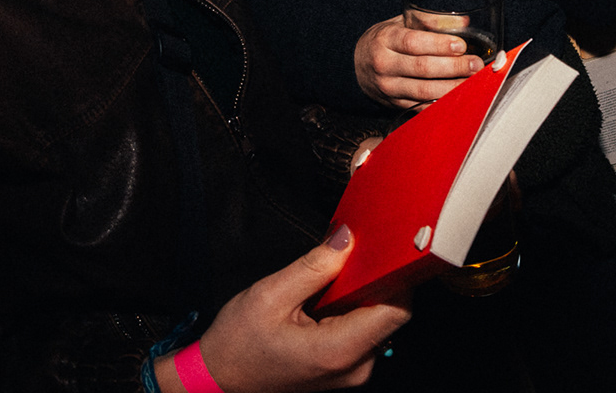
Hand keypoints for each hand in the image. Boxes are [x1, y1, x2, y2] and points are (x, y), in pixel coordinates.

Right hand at [158, 226, 409, 392]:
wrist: (218, 379)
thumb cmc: (238, 344)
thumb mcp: (270, 295)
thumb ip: (314, 266)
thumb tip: (348, 237)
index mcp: (339, 351)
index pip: (397, 310)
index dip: (397, 276)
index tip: (387, 249)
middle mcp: (354, 366)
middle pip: (390, 313)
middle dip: (375, 279)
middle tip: (354, 252)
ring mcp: (352, 370)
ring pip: (377, 320)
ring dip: (362, 292)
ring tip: (335, 274)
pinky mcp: (345, 367)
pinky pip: (362, 329)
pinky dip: (352, 307)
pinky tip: (330, 295)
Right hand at [354, 16, 484, 109]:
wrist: (356, 65)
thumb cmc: (385, 40)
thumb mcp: (401, 23)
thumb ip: (430, 20)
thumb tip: (463, 21)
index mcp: (385, 39)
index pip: (414, 42)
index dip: (439, 45)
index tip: (461, 45)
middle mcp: (384, 64)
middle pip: (422, 68)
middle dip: (453, 67)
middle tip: (475, 64)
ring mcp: (388, 87)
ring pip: (423, 91)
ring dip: (452, 88)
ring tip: (473, 82)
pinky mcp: (395, 104)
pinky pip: (421, 106)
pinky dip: (441, 103)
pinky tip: (458, 98)